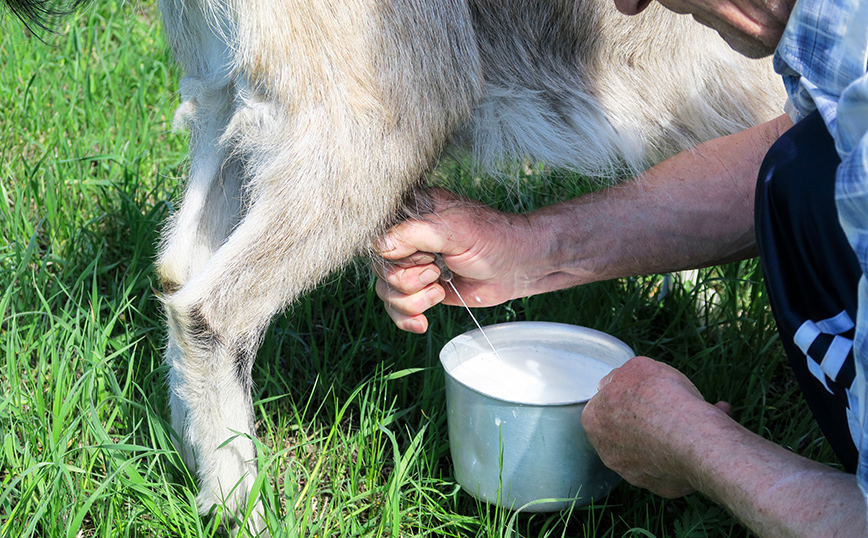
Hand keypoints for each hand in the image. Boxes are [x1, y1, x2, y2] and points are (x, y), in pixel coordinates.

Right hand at [374, 188, 538, 332]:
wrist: (516, 267)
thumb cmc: (492, 239)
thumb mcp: (455, 229)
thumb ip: (415, 233)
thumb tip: (381, 246)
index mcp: (411, 212)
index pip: (377, 235)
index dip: (394, 254)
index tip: (425, 256)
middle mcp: (406, 238)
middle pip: (380, 267)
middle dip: (407, 280)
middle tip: (436, 271)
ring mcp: (412, 264)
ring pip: (385, 290)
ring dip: (410, 301)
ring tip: (439, 291)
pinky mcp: (420, 288)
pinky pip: (396, 307)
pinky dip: (406, 318)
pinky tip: (422, 322)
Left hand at [581, 356, 731, 497]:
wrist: (696, 440)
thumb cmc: (664, 399)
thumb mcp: (637, 367)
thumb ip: (619, 376)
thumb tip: (614, 383)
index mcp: (593, 420)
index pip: (606, 404)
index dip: (629, 394)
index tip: (647, 390)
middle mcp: (607, 451)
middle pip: (627, 429)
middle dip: (648, 417)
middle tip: (670, 404)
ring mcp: (633, 473)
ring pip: (653, 448)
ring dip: (671, 434)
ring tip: (695, 414)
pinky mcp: (660, 487)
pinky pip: (673, 465)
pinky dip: (686, 452)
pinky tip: (702, 436)